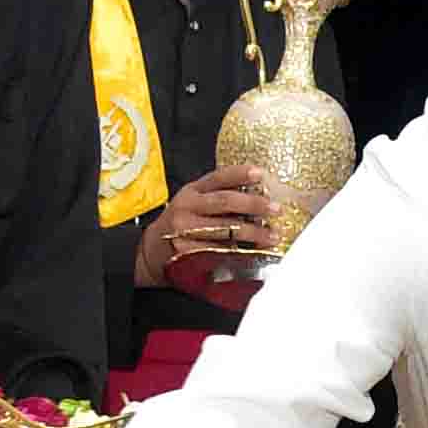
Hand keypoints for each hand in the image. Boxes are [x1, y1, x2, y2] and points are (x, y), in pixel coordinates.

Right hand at [144, 165, 288, 292]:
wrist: (152, 252)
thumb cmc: (182, 224)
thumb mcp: (194, 203)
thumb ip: (218, 196)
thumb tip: (259, 193)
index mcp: (191, 191)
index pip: (217, 178)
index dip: (239, 174)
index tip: (261, 174)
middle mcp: (186, 207)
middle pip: (224, 202)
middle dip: (253, 204)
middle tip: (276, 208)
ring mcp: (185, 231)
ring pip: (224, 229)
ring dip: (253, 233)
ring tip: (272, 235)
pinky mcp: (186, 252)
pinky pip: (218, 252)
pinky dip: (240, 253)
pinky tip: (255, 253)